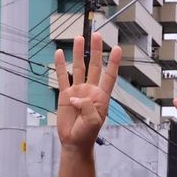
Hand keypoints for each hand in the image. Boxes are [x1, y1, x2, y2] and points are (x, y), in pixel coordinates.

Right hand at [55, 33, 121, 150]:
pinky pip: (63, 77)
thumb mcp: (93, 122)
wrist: (74, 142)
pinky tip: (60, 54)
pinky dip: (61, 65)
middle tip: (97, 35)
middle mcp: (90, 90)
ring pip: (79, 67)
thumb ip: (87, 107)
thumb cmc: (87, 134)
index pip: (109, 76)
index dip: (114, 63)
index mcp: (101, 96)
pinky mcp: (65, 95)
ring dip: (79, 53)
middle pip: (94, 66)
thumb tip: (75, 96)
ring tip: (79, 38)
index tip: (117, 49)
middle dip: (96, 50)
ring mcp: (77, 91)